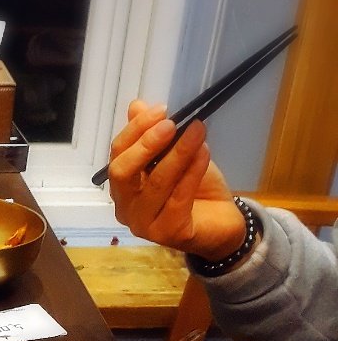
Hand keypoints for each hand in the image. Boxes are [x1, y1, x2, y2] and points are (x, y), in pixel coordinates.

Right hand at [106, 100, 246, 260]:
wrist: (221, 222)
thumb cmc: (195, 188)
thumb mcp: (175, 154)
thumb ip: (155, 135)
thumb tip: (136, 106)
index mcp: (123, 187)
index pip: (117, 156)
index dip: (135, 130)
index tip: (161, 109)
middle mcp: (126, 208)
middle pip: (123, 173)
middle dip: (146, 144)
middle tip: (171, 124)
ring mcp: (144, 225)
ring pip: (156, 183)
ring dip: (178, 153)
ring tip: (198, 130)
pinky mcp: (168, 234)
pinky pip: (179, 198)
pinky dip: (192, 172)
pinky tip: (204, 152)